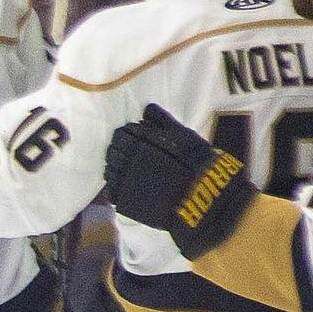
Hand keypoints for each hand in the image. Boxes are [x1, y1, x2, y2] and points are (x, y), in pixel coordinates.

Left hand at [104, 104, 251, 256]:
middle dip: (119, 151)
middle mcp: (127, 160)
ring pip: (109, 170)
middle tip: (129, 155)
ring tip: (129, 170)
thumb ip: (162, 121)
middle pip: (112, 152)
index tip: (132, 138)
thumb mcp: (183, 135)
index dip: (125, 135)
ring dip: (116, 168)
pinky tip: (128, 185)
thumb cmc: (195, 163)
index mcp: (139, 142)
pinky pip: (112, 191)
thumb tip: (146, 109)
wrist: (203, 198)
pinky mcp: (125, 202)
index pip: (120, 134)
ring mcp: (124, 182)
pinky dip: (116, 186)